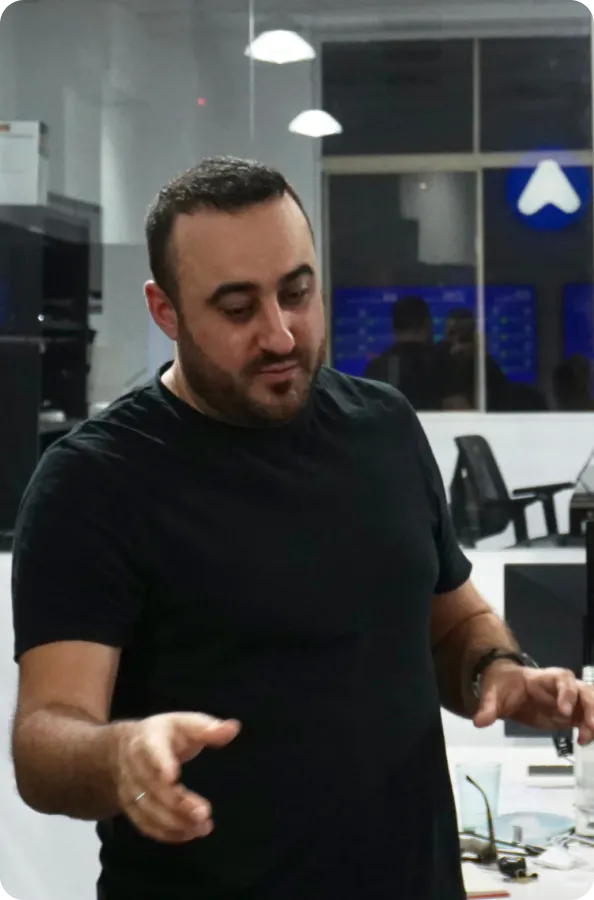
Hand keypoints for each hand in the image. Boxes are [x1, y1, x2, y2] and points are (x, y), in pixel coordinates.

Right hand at [112, 712, 239, 843]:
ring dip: (175, 822)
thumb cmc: (165, 734)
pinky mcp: (131, 808)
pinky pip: (145, 825)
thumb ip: (207, 728)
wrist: (126, 747)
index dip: (160, 763)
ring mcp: (129, 789)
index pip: (151, 751)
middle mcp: (134, 766)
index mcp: (148, 739)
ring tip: (203, 827)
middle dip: (176, 802)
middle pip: (152, 787)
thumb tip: (233, 728)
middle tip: (204, 812)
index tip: (173, 776)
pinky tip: (189, 833)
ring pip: (148, 810)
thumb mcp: (185, 723)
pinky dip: (167, 833)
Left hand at [473, 662, 593, 744]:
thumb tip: (480, 722)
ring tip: (587, 738)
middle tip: (590, 727)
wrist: (505, 685)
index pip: (562, 679)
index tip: (564, 711)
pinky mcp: (569, 715)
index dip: (567, 693)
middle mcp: (562, 687)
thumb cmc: (502, 685)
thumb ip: (488, 707)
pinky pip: (586, 719)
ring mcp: (568, 701)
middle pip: (584, 690)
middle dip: (590, 707)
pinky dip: (590, 728)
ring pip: (590, 703)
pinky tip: (586, 740)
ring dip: (593, 718)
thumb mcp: (492, 693)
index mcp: (544, 678)